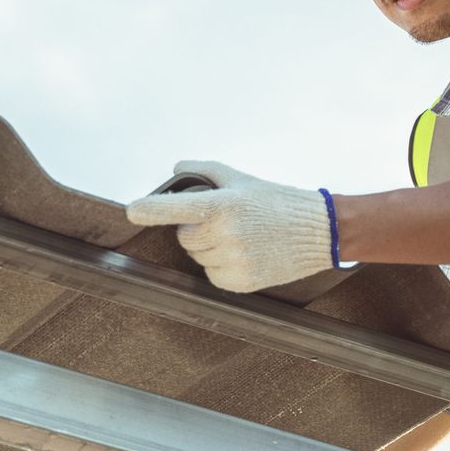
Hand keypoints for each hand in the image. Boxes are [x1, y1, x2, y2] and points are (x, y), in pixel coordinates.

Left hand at [125, 160, 335, 292]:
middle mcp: (226, 234)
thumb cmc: (276, 201)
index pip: (177, 208)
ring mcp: (233, 260)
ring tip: (241, 237)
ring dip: (209, 248)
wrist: (317, 231)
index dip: (151, 210)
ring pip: (197, 257)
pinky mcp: (240, 282)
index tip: (132, 211)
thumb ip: (204, 171)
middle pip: (185, 236)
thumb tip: (175, 168)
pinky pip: (211, 275)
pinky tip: (245, 253)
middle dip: (198, 229)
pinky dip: (220, 266)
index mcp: (223, 205)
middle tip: (228, 221)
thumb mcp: (240, 179)